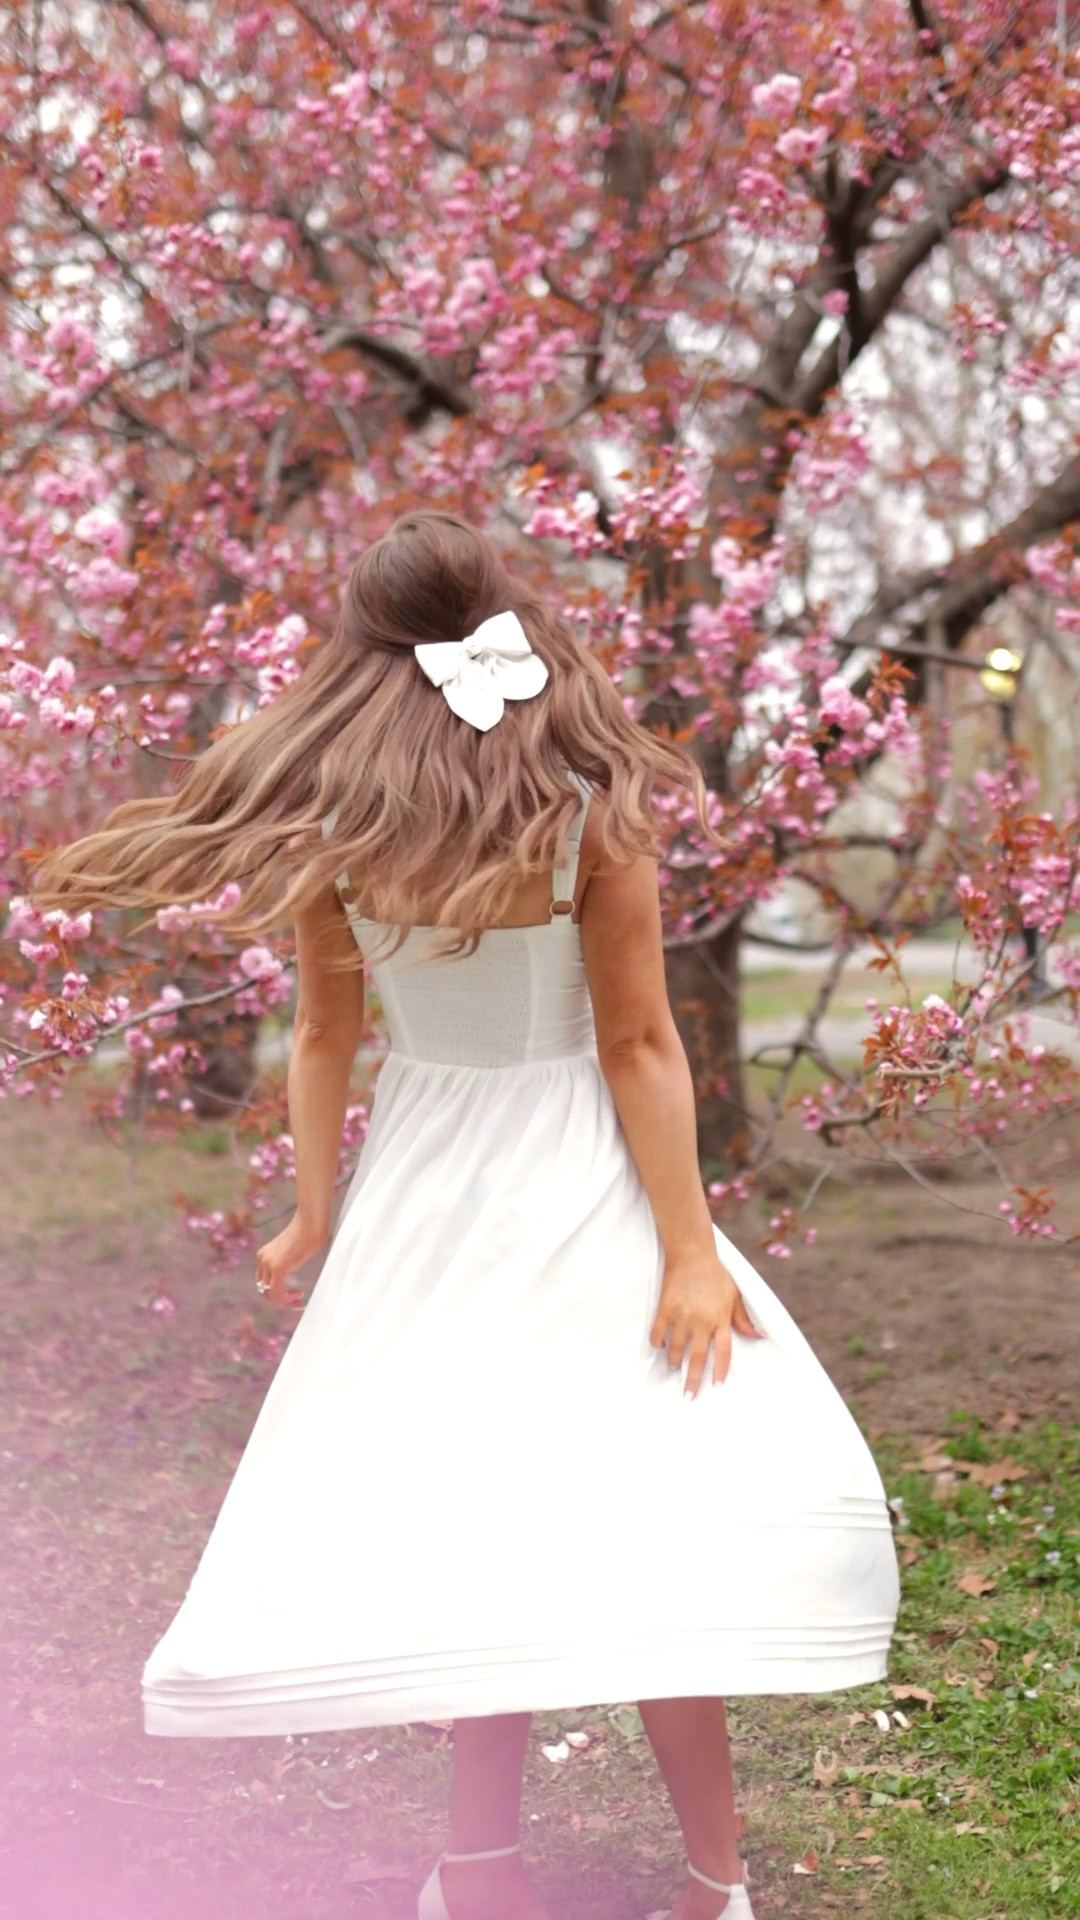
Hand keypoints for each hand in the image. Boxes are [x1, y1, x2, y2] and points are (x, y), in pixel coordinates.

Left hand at [254, 1212, 325, 1309]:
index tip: (295, 1293)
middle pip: (265, 1289)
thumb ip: (288, 1263)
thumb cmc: (308, 1233)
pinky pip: (277, 1292)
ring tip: (298, 1300)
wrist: (311, 1223)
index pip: (264, 1281)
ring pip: (270, 1293)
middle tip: (297, 1300)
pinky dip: (286, 1299)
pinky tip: (297, 1295)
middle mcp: (262, 1260)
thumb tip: (292, 1274)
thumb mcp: (292, 1251)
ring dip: (284, 1301)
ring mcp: (268, 1264)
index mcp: (264, 1255)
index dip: (277, 1291)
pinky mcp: (278, 1269)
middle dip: (280, 1299)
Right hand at [649, 1246, 763, 1396]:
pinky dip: (658, 1343)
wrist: (692, 1253)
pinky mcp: (665, 1309)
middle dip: (693, 1380)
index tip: (717, 1386)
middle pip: (698, 1358)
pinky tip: (660, 1347)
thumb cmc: (715, 1274)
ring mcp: (682, 1316)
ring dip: (674, 1362)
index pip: (723, 1352)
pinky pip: (658, 1333)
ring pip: (676, 1349)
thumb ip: (742, 1318)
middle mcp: (702, 1321)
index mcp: (720, 1319)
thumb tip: (757, 1336)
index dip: (720, 1371)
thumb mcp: (734, 1295)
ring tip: (674, 1367)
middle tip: (689, 1396)